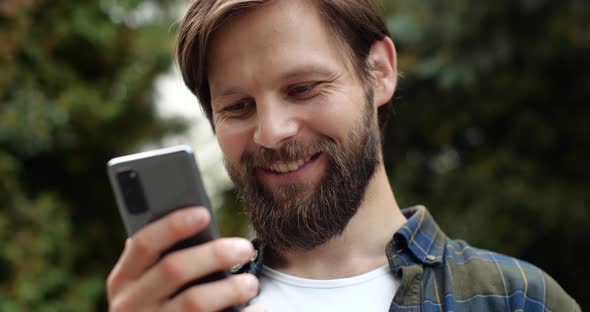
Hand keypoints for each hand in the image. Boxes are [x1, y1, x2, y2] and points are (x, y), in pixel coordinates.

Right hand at [107, 206, 262, 310]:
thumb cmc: (158, 304)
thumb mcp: (147, 283)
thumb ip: (163, 257)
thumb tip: (199, 219)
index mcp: (124, 278)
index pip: (143, 243)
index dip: (173, 225)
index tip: (204, 213)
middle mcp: (130, 303)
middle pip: (174, 269)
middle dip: (214, 254)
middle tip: (245, 247)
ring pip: (195, 302)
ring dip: (229, 289)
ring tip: (251, 283)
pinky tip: (258, 309)